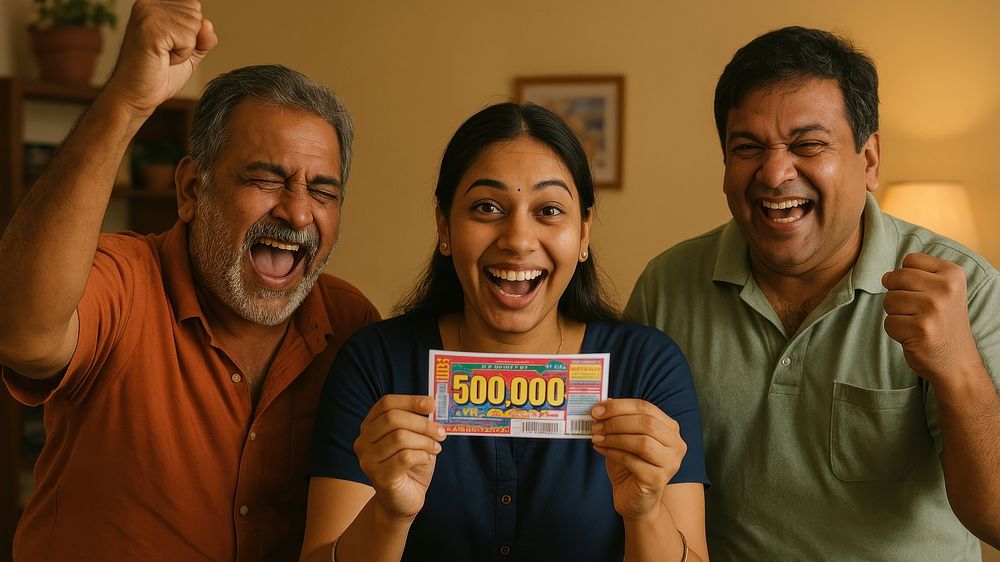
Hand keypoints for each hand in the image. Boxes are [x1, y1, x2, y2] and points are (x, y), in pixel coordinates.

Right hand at [105, 0, 217, 116]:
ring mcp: (149, 14)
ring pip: (195, 26)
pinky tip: (163, 59)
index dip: (191, 32)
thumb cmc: (158, 74)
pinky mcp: (152, 29)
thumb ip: (203, 37)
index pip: (193, 7)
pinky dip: (182, 55)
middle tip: (165, 53)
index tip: (168, 45)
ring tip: (163, 56)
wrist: (136, 94)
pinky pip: (189, 39)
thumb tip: (208, 24)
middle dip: (189, 40)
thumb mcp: (189, 52)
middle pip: (196, 14)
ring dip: (185, 49)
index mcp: (154, 4)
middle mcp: (149, 4)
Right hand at [354, 395, 445, 520]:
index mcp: (370, 426)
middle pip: (393, 418)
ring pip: (399, 437)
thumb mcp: (415, 439)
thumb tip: (434, 405)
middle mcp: (363, 441)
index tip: (432, 404)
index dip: (410, 400)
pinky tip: (426, 459)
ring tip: (436, 447)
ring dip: (425, 441)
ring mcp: (368, 460)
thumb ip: (420, 423)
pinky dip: (422, 455)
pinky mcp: (379, 477)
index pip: (386, 403)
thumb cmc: (410, 466)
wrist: (403, 501)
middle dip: (422, 423)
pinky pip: (404, 457)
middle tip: (441, 431)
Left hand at [591, 399, 685, 519]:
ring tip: (596, 438)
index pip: (646, 408)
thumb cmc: (630, 466)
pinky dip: (614, 453)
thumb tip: (604, 401)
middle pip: (647, 423)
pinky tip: (601, 450)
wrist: (636, 499)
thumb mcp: (624, 437)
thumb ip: (619, 419)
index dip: (619, 406)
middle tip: (595, 425)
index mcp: (670, 428)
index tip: (596, 409)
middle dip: (616, 421)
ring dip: (614, 437)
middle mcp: (676, 444)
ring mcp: (670, 463)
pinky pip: (633, 461)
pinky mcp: (658, 480)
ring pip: (642, 442)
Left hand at [882, 253, 981, 381]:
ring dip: (896, 314)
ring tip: (916, 323)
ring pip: (889, 300)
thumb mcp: (943, 291)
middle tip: (915, 311)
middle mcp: (946, 288)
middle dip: (897, 295)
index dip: (906, 277)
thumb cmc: (943, 323)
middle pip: (896, 278)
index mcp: (953, 273)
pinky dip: (896, 331)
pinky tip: (913, 336)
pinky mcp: (921, 329)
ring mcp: (934, 308)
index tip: (922, 293)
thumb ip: (918, 275)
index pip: (910, 260)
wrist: (957, 361)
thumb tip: (885, 276)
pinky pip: (889, 322)